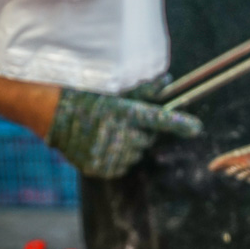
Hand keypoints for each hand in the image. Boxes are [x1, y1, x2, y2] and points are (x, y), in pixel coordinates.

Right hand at [46, 76, 203, 179]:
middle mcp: (119, 135)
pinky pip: (120, 167)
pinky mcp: (100, 168)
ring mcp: (109, 154)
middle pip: (146, 140)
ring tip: (108, 134)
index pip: (159, 119)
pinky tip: (102, 145)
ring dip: (128, 147)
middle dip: (140, 133)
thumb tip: (167, 81)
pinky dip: (116, 159)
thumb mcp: (114, 90)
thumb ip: (143, 90)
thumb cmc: (84, 96)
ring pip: (134, 155)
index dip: (179, 124)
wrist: (52, 113)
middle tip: (121, 123)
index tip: (196, 128)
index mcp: (125, 113)